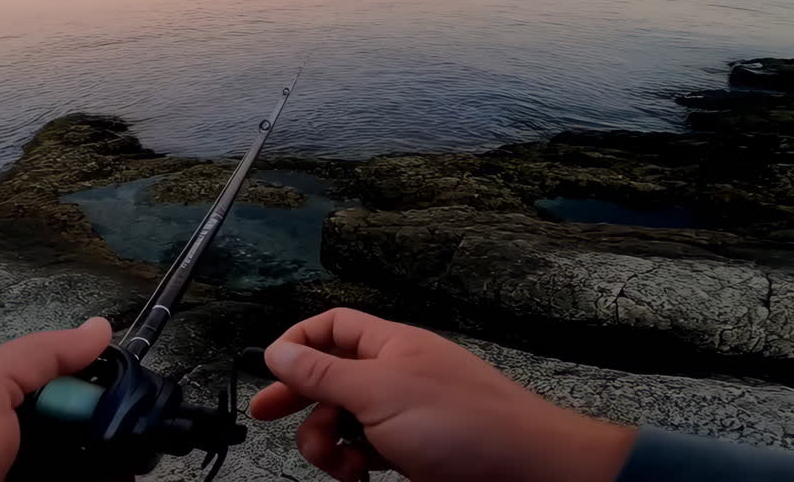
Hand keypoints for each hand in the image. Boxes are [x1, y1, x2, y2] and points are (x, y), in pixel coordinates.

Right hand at [250, 308, 634, 481]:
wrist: (526, 471)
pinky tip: (361, 477)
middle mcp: (395, 374)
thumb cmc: (466, 423)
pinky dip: (355, 464)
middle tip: (266, 417)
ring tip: (342, 466)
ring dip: (329, 444)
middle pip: (330, 377)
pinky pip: (367, 452)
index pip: (331, 327)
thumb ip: (323, 373)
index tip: (271, 370)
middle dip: (300, 400)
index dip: (297, 342)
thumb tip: (278, 350)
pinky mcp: (414, 452)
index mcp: (388, 345)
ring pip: (345, 421)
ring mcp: (405, 415)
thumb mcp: (377, 392)